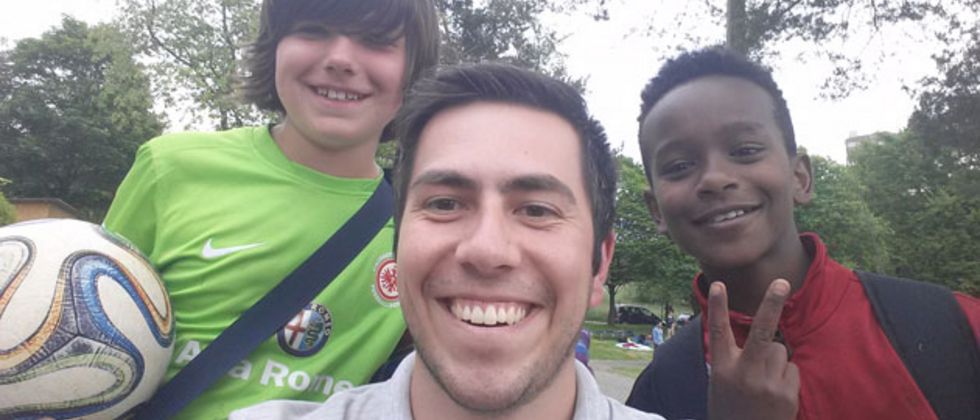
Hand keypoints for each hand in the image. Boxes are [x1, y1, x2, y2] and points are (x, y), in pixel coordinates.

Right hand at [707, 279, 798, 419]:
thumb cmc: (732, 411)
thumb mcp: (720, 386)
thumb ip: (732, 362)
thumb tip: (758, 338)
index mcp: (722, 370)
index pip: (719, 332)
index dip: (718, 307)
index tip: (718, 284)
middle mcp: (744, 374)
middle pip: (762, 331)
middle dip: (772, 304)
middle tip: (781, 282)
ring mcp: (767, 384)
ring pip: (781, 350)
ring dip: (777, 359)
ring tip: (766, 382)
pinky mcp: (786, 395)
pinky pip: (792, 369)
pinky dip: (787, 377)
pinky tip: (777, 394)